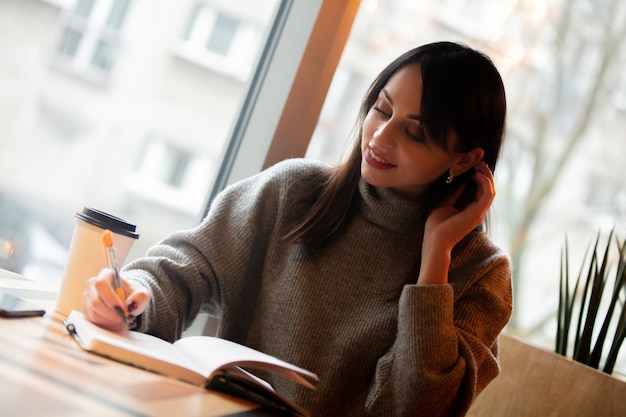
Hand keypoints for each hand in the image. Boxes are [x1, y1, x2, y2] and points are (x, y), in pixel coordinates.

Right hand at [82, 268, 150, 331]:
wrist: (127, 299)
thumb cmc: (132, 294)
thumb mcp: (142, 293)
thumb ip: (141, 296)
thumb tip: (132, 304)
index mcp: (106, 274)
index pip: (101, 284)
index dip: (111, 299)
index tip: (123, 309)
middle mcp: (92, 284)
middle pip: (95, 301)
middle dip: (111, 313)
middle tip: (123, 318)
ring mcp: (87, 297)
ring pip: (93, 313)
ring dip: (109, 320)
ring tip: (122, 320)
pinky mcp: (85, 309)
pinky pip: (92, 320)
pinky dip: (105, 324)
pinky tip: (115, 322)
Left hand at [418, 161, 494, 284]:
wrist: (435, 240)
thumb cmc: (437, 226)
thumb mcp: (444, 204)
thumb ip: (454, 194)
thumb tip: (460, 182)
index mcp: (470, 209)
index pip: (480, 189)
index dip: (479, 175)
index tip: (472, 163)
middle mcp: (477, 210)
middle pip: (488, 188)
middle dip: (485, 172)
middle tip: (478, 160)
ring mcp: (479, 212)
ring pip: (491, 190)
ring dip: (486, 175)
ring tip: (478, 164)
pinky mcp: (477, 213)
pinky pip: (488, 194)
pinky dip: (485, 182)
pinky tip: (477, 174)